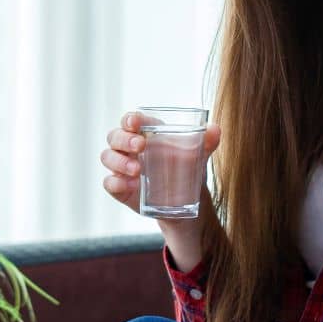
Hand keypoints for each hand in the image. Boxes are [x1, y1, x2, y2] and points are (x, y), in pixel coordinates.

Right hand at [101, 111, 220, 216]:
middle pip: (114, 136)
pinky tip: (130, 185)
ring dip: (118, 160)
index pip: (131, 120)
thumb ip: (207, 141)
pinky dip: (116, 182)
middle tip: (140, 145)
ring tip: (137, 169)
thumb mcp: (199, 155)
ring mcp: (122, 167)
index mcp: (147, 133)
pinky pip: (109, 182)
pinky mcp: (120, 187)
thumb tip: (215, 129)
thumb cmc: (188, 170)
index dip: (130, 118)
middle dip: (124, 138)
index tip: (136, 121)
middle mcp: (130, 147)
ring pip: (107, 156)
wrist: (188, 203)